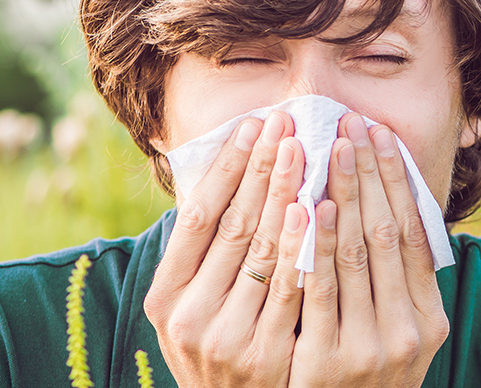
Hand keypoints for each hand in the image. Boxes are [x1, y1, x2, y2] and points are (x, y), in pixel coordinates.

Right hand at [144, 111, 309, 386]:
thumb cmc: (220, 347)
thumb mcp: (193, 306)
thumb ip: (204, 254)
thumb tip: (229, 173)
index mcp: (164, 298)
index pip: (196, 217)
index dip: (226, 169)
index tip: (252, 125)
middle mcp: (188, 317)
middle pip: (232, 227)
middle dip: (262, 169)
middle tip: (286, 123)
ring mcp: (227, 339)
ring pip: (261, 252)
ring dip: (285, 195)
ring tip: (303, 149)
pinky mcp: (265, 357)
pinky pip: (290, 289)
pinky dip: (303, 245)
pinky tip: (316, 208)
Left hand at [289, 113, 449, 387]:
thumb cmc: (362, 373)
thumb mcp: (396, 331)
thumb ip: (395, 280)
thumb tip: (391, 203)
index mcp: (429, 318)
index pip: (415, 233)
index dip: (398, 181)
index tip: (380, 135)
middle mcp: (407, 331)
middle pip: (386, 234)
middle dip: (368, 174)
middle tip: (351, 124)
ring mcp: (368, 348)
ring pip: (354, 255)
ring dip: (342, 194)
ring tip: (331, 148)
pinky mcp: (326, 361)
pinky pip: (318, 288)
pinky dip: (315, 242)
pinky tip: (307, 204)